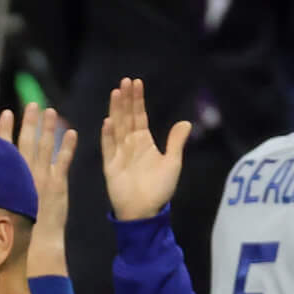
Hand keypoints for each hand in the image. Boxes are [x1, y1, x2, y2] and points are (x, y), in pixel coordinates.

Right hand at [0, 104, 74, 276]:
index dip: (5, 130)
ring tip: (52, 111)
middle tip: (33, 104)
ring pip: (46, 147)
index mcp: (9, 178)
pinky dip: (68, 147)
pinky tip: (71, 133)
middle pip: (27, 142)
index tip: (6, 112)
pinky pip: (64, 161)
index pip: (5, 148)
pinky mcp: (59, 185)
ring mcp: (43, 177)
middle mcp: (25, 174)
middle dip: (30, 122)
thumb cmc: (9, 233)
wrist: (34, 246)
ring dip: (48, 128)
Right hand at [100, 80, 188, 222]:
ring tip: (115, 93)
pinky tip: (108, 122)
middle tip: (125, 81)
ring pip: (117, 127)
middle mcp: (130, 145)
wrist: (145, 211)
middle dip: (126, 100)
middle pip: (126, 117)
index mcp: (144, 142)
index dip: (137, 100)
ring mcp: (119, 154)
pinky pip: (108, 148)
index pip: (139, 116)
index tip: (136, 83)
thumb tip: (185, 122)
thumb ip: (176, 142)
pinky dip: (108, 136)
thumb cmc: (159, 189)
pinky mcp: (111, 167)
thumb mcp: (173, 162)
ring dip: (116, 111)